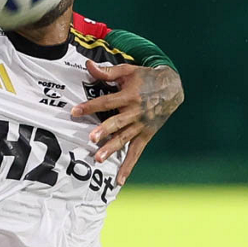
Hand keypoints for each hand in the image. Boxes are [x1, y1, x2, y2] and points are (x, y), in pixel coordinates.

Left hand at [71, 60, 183, 185]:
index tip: (74, 112)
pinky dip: (128, 166)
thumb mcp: (128, 71)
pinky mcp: (146, 135)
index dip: (90, 106)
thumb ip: (107, 72)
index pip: (106, 102)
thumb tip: (87, 65)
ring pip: (125, 139)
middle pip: (118, 122)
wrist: (173, 88)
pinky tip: (119, 181)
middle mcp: (136, 112)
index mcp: (129, 96)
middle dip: (105, 130)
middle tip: (92, 138)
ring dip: (112, 149)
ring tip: (99, 159)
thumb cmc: (145, 78)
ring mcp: (141, 126)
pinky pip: (136, 153)